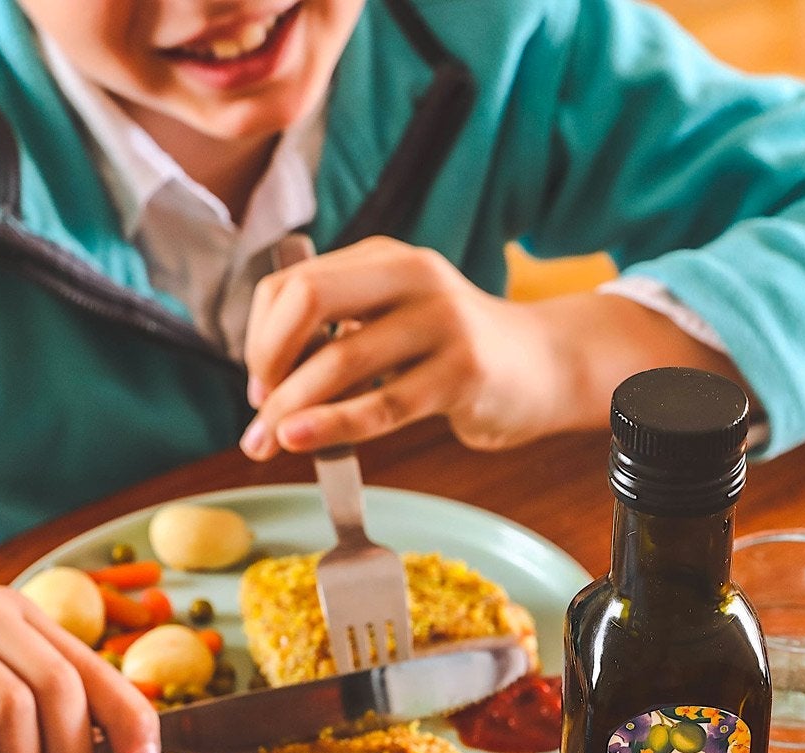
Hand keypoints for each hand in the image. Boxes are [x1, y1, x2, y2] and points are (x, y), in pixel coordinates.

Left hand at [240, 237, 577, 457]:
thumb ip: (343, 337)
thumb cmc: (457, 353)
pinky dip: (334, 424)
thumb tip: (267, 390)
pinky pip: (383, 403)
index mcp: (384, 259)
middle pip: (306, 301)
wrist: (546, 365)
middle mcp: (412, 276)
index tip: (259, 385)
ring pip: (341, 360)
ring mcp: (441, 321)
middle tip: (259, 410)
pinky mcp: (464, 371)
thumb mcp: (398, 321)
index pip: (291, 284)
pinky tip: (302, 440)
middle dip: (266, 361)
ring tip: (268, 441)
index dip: (259, 337)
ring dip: (291, 406)